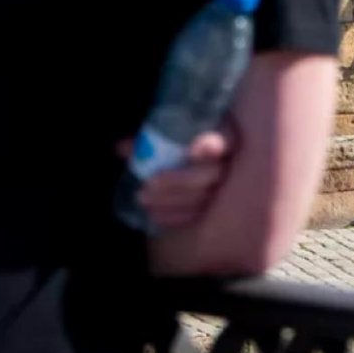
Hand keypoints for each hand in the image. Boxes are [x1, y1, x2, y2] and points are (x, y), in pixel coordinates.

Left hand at [117, 129, 234, 231]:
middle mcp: (230, 162)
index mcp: (224, 135)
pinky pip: (201, 215)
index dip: (212, 145)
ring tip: (143, 198)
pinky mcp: (216, 206)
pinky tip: (155, 216)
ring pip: (205, 197)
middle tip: (150, 182)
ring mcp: (226, 187)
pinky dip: (177, 217)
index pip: (225, 139)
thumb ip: (151, 140)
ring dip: (173, 200)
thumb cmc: (179, 141)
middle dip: (181, 180)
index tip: (192, 151)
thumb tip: (123, 148)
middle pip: (212, 173)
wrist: (190, 162)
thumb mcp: (166, 135)